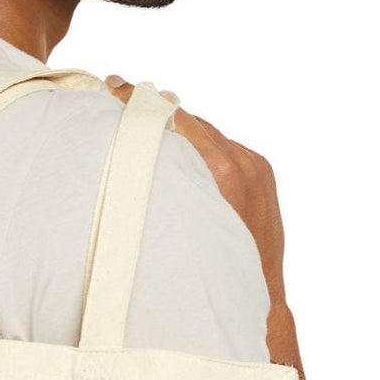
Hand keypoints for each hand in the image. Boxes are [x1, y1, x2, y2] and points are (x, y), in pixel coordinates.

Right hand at [104, 74, 287, 310]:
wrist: (260, 293)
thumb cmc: (210, 268)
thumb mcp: (177, 221)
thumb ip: (167, 179)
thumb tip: (144, 149)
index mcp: (220, 171)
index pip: (175, 119)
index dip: (142, 103)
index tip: (116, 86)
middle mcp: (240, 161)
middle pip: (190, 121)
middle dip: (158, 113)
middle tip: (124, 98)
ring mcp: (254, 164)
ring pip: (208, 132)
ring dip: (183, 131)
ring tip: (154, 128)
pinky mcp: (263, 170)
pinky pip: (227, 146)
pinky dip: (206, 147)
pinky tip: (188, 157)